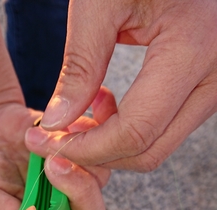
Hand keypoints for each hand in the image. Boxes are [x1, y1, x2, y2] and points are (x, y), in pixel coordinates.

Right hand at [0, 93, 116, 209]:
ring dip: (77, 162)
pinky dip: (80, 138)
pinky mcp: (81, 151)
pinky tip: (54, 131)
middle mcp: (64, 209)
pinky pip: (96, 148)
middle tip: (53, 166)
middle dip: (81, 194)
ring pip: (98, 180)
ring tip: (44, 144)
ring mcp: (76, 179)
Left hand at [26, 0, 216, 172]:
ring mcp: (213, 86)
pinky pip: (162, 127)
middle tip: (55, 138)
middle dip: (95, 154)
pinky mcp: (203, 86)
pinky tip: (103, 102)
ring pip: (156, 145)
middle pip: (148, 151)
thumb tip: (57, 123)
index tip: (49, 143)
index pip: (134, 132)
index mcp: (193, 50)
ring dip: (109, 144)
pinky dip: (126, 129)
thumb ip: (79, 67)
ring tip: (78, 113)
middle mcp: (214, 78)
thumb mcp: (99, 3)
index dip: (87, 149)